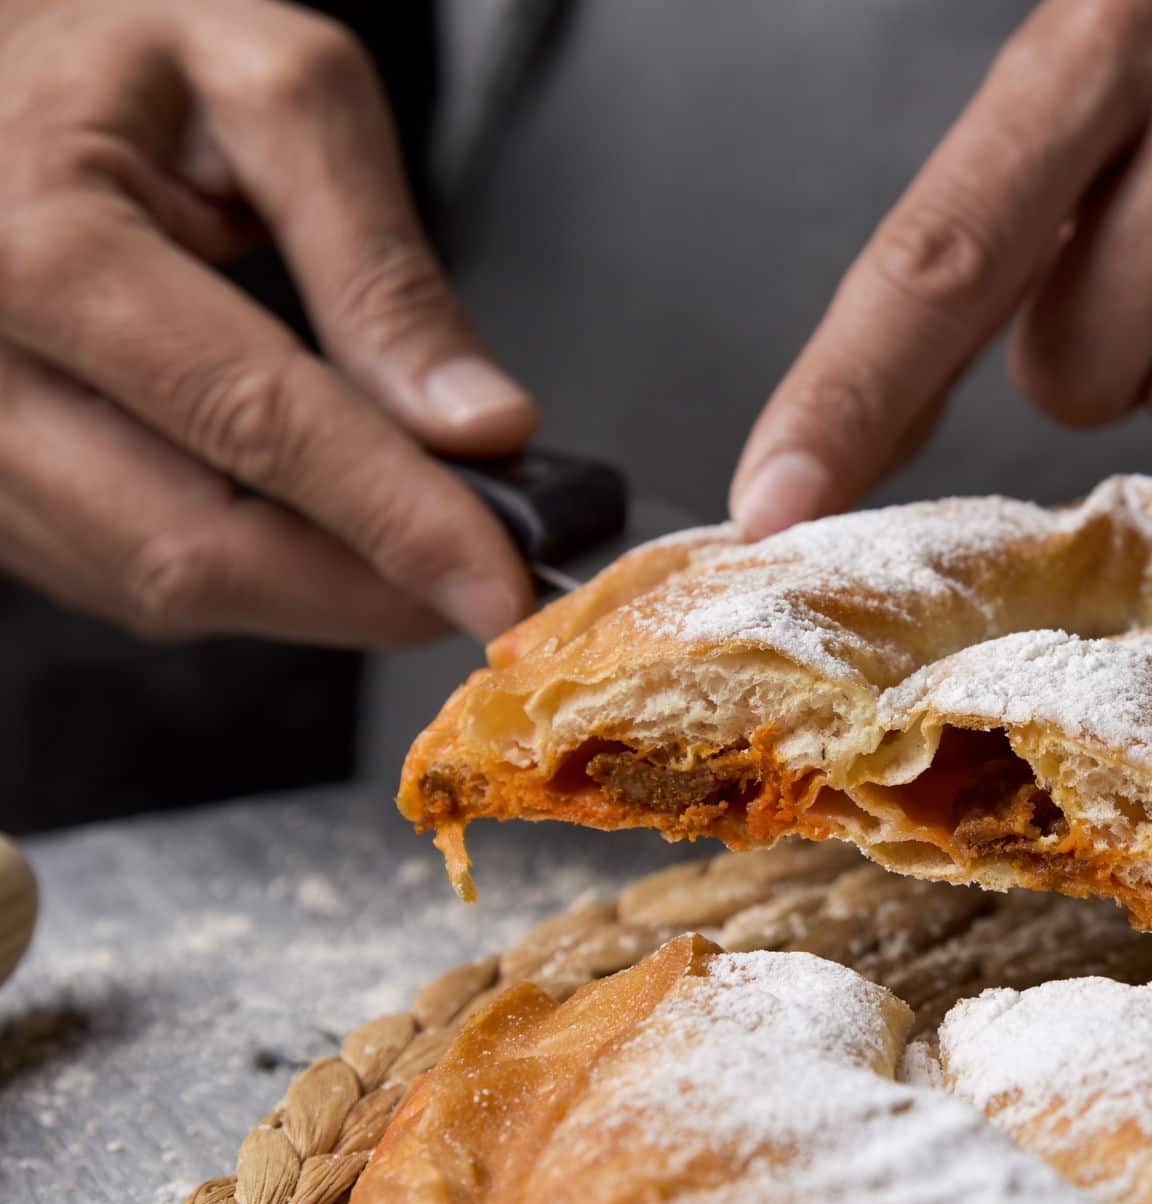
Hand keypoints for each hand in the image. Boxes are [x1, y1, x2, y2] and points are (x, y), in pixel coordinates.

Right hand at [0, 0, 538, 645]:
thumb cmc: (127, 57)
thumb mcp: (281, 93)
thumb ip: (381, 267)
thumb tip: (478, 425)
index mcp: (45, 242)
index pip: (255, 422)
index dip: (398, 522)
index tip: (502, 587)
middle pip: (194, 549)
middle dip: (366, 591)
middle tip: (487, 583)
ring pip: (157, 587)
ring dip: (313, 594)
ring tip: (414, 538)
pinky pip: (121, 576)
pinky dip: (247, 574)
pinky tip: (315, 526)